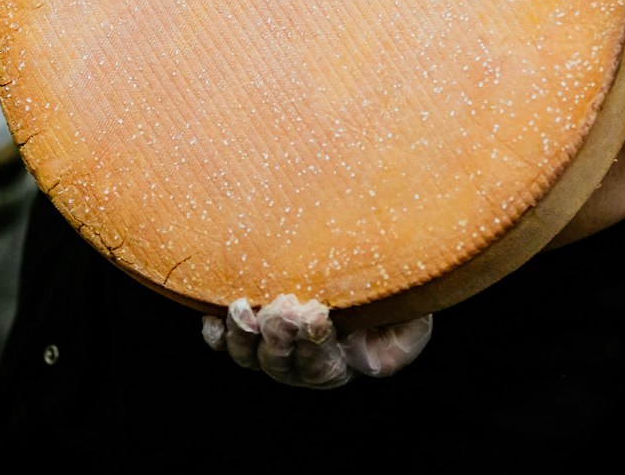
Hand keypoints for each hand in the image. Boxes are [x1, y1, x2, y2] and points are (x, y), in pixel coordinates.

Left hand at [201, 294, 431, 389]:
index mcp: (342, 361)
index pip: (322, 365)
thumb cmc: (392, 284)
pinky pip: (228, 342)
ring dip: (244, 336)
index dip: (315, 343)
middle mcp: (304, 361)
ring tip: (241, 308)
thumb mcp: (409, 310)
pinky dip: (220, 333)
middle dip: (280, 337)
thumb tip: (371, 362)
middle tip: (283, 305)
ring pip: (251, 357)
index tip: (318, 311)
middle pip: (282, 365)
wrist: (371, 258)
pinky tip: (215, 317)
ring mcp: (275, 345)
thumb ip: (401, 337)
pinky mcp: (253, 327)